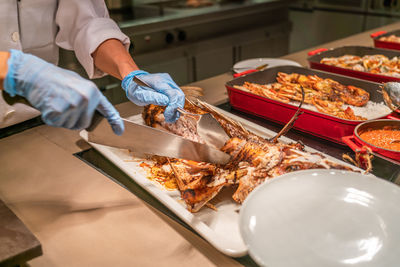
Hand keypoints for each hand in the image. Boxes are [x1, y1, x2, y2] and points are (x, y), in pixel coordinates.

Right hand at [3, 49, 123, 134]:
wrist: (35, 73)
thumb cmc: (55, 78)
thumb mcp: (79, 84)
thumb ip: (88, 98)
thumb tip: (92, 112)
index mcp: (92, 91)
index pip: (107, 110)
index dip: (115, 122)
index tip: (119, 131)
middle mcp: (85, 99)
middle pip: (84, 123)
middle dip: (74, 119)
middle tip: (64, 105)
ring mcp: (72, 106)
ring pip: (70, 125)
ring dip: (62, 119)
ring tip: (57, 102)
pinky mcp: (58, 111)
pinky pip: (57, 123)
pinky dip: (51, 118)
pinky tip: (49, 105)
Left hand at [122, 70, 184, 122]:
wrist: (134, 81)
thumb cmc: (135, 89)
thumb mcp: (139, 95)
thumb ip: (152, 97)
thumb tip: (166, 102)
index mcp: (158, 81)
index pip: (172, 93)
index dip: (173, 105)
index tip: (167, 115)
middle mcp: (166, 80)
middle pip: (179, 95)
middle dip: (176, 108)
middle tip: (169, 118)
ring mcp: (170, 82)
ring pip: (180, 96)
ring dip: (177, 109)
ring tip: (170, 118)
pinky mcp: (171, 86)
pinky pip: (177, 97)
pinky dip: (176, 106)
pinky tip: (171, 113)